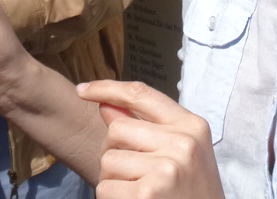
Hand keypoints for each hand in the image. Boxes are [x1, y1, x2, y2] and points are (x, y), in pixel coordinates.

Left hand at [78, 80, 223, 198]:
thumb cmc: (193, 192)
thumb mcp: (182, 152)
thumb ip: (146, 127)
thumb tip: (105, 104)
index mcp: (192, 126)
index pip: (141, 94)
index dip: (107, 88)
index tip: (83, 90)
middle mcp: (183, 143)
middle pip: (117, 129)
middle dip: (116, 152)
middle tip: (137, 174)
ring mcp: (166, 169)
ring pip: (108, 161)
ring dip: (114, 179)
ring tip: (140, 190)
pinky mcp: (148, 193)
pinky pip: (106, 188)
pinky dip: (113, 198)